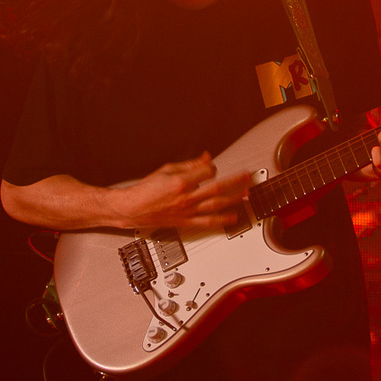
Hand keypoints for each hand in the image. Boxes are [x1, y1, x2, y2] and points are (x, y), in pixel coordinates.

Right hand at [109, 152, 253, 231]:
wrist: (133, 208)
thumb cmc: (146, 190)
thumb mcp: (166, 169)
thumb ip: (189, 164)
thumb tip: (206, 158)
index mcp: (181, 182)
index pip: (207, 171)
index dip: (213, 167)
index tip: (212, 166)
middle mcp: (187, 197)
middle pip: (218, 188)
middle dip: (235, 181)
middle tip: (248, 177)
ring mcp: (188, 211)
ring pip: (217, 205)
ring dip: (234, 199)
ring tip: (246, 194)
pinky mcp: (186, 222)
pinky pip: (208, 221)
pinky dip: (222, 220)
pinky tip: (233, 217)